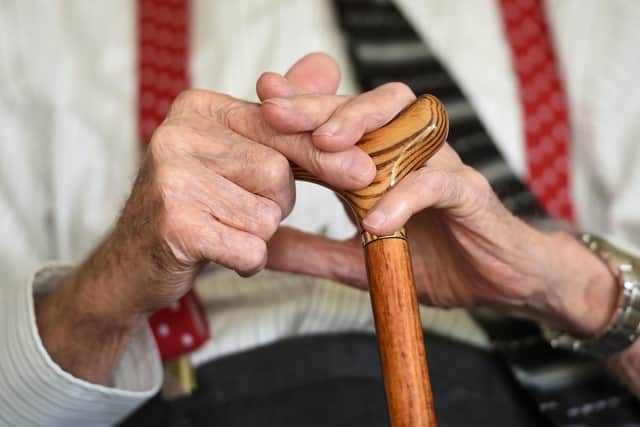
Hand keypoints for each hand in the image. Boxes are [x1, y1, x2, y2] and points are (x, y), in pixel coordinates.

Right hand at [34, 53, 375, 383]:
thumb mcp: (239, 157)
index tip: (363, 171)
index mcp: (198, 108)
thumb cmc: (196, 208)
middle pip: (278, 173)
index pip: (279, 125)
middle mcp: (178, 133)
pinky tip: (219, 254)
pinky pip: (249, 247)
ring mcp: (171, 176)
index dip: (321, 153)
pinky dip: (246, 260)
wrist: (133, 264)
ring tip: (222, 230)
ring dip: (258, 235)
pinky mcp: (173, 221)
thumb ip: (283, 117)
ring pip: (266, 214)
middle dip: (275, 204)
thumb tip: (327, 66)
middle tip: (241, 213)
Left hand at [258, 59, 618, 337]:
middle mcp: (410, 154)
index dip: (303, 109)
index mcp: (381, 163)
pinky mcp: (469, 194)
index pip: (339, 123)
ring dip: (365, 128)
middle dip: (321, 105)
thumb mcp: (359, 261)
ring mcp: (441, 168)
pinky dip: (405, 197)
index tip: (262, 101)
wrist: (500, 283)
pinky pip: (436, 184)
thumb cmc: (433, 260)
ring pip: (407, 123)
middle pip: (367, 107)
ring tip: (326, 146)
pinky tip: (376, 219)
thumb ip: (314, 251)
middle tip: (278, 110)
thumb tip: (263, 248)